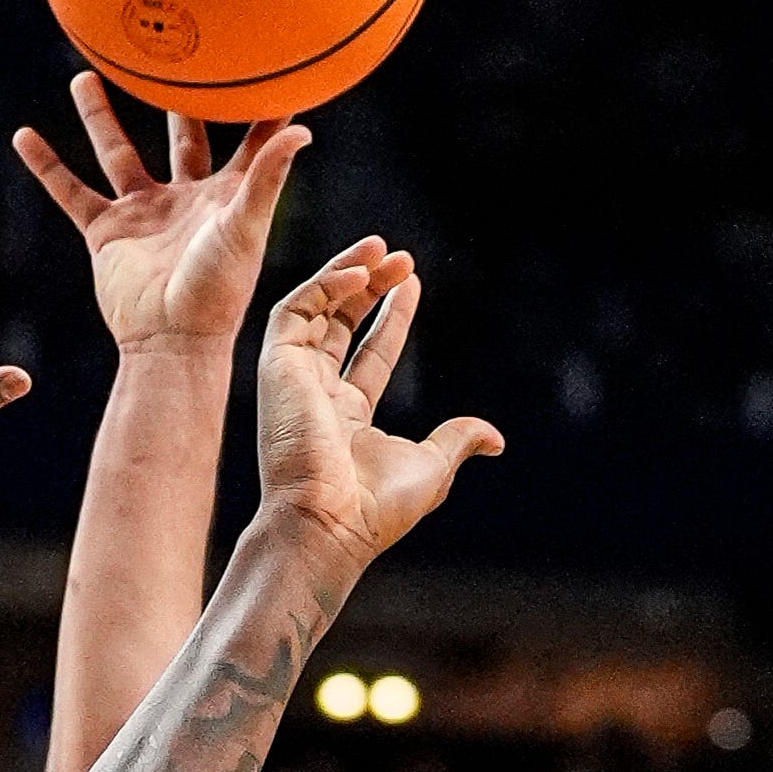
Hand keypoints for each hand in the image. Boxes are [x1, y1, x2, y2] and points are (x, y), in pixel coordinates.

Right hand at [14, 71, 309, 357]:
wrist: (170, 341)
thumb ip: (267, 175)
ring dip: (99, 116)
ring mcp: (143, 213)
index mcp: (227, 194)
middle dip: (180, 99)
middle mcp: (186, 198)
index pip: (250, 138)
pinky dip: (46, 166)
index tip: (266, 59)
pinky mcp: (107, 233)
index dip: (261, 104)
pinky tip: (23, 136)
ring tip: (85, 75)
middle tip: (175, 54)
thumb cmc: (217, 291)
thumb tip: (301, 127)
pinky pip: (70, 191)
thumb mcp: (246, 226)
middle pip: (183, 135)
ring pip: (117, 152)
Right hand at [254, 244, 502, 573]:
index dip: (391, 316)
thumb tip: (496, 438)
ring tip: (382, 248)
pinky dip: (323, 285)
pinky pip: (293, 312)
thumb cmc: (373, 508)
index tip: (412, 282)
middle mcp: (317, 396)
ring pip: (314, 310)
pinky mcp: (276, 369)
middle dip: (370, 286)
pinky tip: (359, 272)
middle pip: (340, 324)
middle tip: (401, 257)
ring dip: (346, 274)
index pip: (370, 353)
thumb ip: (458, 440)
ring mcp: (294, 381)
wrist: (325, 524)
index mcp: (348, 419)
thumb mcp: (431, 467)